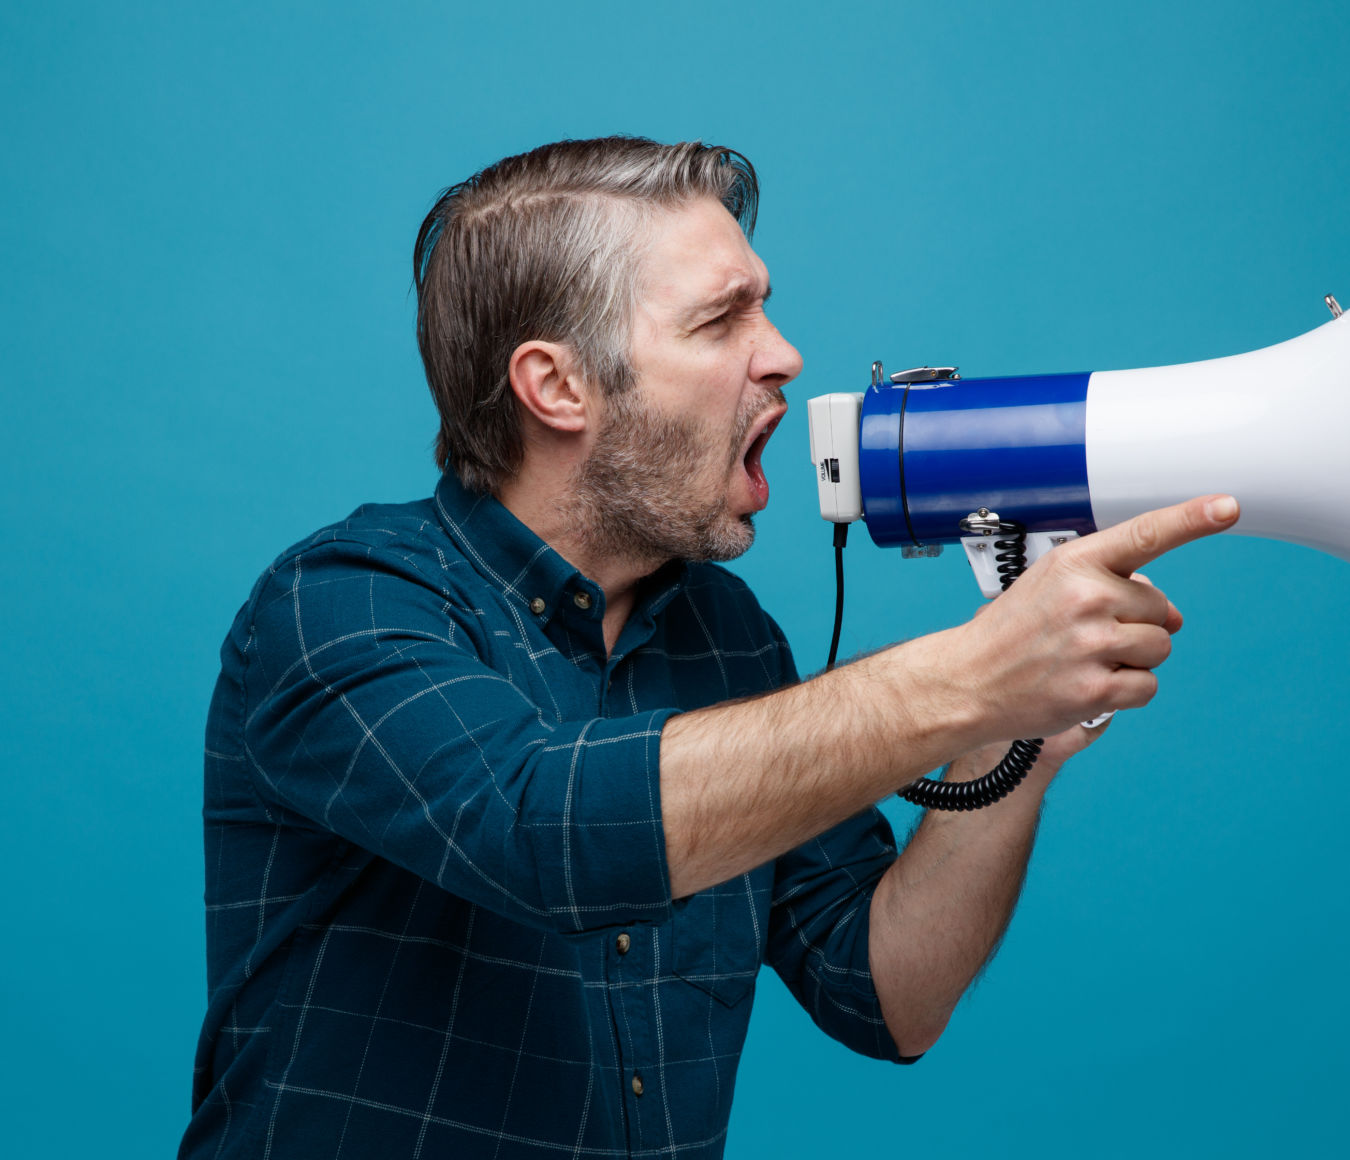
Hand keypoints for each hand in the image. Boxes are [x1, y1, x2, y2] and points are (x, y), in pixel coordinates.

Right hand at [944, 495, 1238, 743]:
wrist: (967, 680)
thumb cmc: (1009, 633)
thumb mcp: (1048, 584)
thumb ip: (1107, 582)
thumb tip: (1166, 610)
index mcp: (1074, 563)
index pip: (1144, 534)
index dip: (1191, 519)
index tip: (1226, 507)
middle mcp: (1086, 598)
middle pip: (1162, 611)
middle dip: (1137, 626)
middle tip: (1087, 637)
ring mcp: (1092, 643)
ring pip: (1159, 648)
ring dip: (1134, 660)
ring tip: (1086, 661)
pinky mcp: (1096, 686)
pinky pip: (1147, 685)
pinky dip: (1127, 691)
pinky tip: (1091, 684)